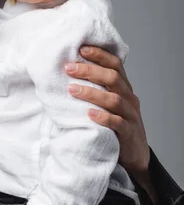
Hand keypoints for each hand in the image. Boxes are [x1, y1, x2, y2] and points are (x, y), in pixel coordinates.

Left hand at [65, 46, 156, 203]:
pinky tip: (89, 114)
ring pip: (114, 99)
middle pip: (113, 78)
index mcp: (124, 88)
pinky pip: (117, 123)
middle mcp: (129, 99)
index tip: (81, 49)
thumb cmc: (116, 125)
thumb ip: (96, 90)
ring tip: (72, 90)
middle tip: (69, 68)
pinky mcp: (128, 134)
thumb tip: (69, 74)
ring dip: (92, 93)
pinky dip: (103, 117)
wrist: (135, 155)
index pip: (115, 65)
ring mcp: (130, 116)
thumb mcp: (109, 104)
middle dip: (90, 71)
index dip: (100, 55)